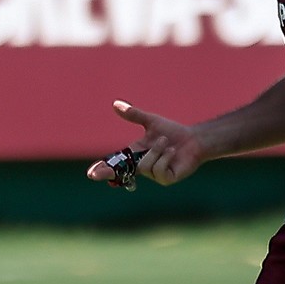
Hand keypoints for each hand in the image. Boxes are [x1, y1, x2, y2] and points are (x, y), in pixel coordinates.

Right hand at [86, 100, 205, 186]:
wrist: (193, 140)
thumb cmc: (173, 132)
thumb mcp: (151, 121)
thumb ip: (133, 115)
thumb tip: (115, 104)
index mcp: (136, 154)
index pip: (116, 163)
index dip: (103, 168)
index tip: (91, 173)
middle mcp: (142, 166)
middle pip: (120, 172)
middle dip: (108, 172)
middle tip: (95, 175)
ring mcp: (154, 175)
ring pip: (144, 165)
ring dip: (156, 150)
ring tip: (167, 143)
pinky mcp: (165, 179)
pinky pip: (158, 169)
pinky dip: (165, 156)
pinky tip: (173, 152)